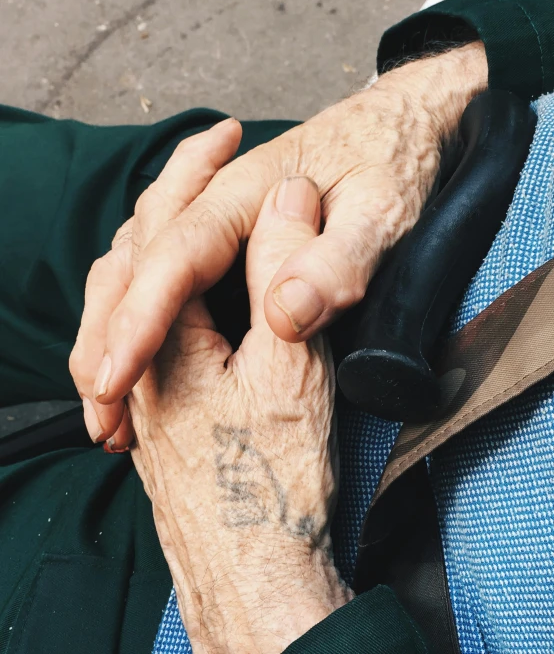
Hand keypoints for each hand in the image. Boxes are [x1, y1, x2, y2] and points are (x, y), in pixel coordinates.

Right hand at [71, 42, 486, 442]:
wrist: (398, 124)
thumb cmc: (393, 162)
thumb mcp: (382, 212)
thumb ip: (337, 261)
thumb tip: (284, 314)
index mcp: (243, 193)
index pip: (175, 259)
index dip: (139, 322)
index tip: (116, 383)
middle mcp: (214, 205)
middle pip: (131, 265)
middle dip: (105, 339)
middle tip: (102, 417)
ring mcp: (212, 220)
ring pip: (132, 269)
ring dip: (108, 333)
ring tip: (106, 403)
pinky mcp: (219, 238)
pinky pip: (160, 274)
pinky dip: (134, 316)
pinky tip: (136, 358)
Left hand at [128, 175, 351, 653]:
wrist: (254, 574)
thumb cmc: (273, 482)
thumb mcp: (296, 370)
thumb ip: (293, 276)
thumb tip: (290, 198)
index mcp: (170, 334)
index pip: (166, 226)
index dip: (197, 166)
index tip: (228, 131)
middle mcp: (144, 355)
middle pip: (134, 252)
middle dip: (171, 194)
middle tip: (208, 155)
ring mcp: (148, 385)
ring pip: (132, 289)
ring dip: (160, 239)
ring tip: (189, 210)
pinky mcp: (164, 410)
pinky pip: (149, 325)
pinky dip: (164, 285)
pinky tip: (192, 293)